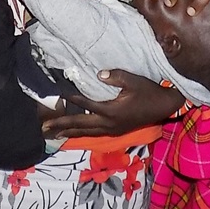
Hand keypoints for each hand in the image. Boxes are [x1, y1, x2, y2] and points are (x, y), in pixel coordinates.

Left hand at [41, 70, 183, 138]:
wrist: (165, 106)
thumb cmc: (149, 91)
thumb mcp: (134, 80)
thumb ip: (116, 77)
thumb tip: (98, 74)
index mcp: (112, 111)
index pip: (86, 105)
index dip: (72, 100)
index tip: (58, 95)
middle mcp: (110, 124)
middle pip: (81, 125)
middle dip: (62, 125)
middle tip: (44, 127)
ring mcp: (113, 129)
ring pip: (87, 133)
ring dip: (69, 132)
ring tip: (54, 134)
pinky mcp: (116, 131)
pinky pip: (94, 134)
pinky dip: (82, 133)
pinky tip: (76, 133)